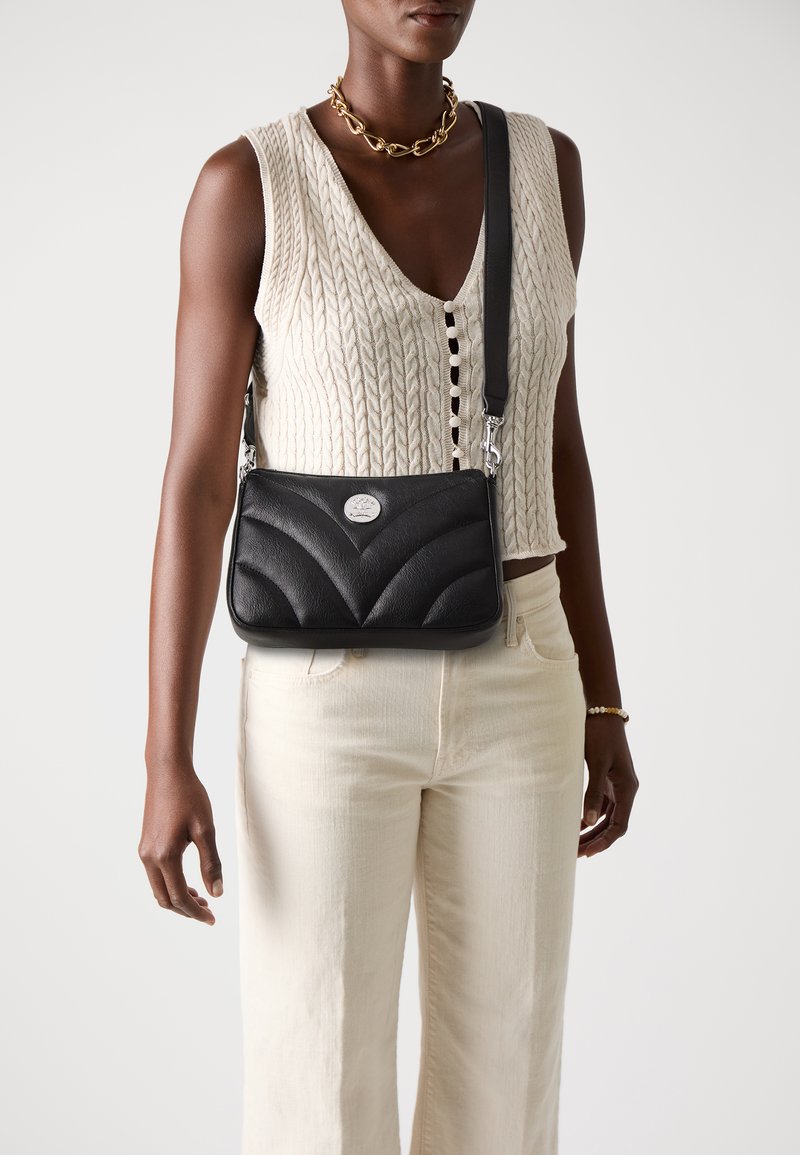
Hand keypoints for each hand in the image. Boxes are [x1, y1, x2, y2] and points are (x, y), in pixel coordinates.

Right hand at [139, 765, 222, 923]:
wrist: (168, 772)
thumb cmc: (189, 796)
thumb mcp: (206, 830)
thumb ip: (211, 863)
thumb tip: (217, 893)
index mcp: (164, 856)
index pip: (179, 897)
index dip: (196, 912)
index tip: (212, 919)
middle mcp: (149, 857)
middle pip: (165, 899)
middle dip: (186, 910)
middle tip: (208, 912)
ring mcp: (144, 851)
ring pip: (158, 888)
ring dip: (178, 898)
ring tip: (201, 898)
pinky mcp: (145, 844)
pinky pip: (155, 875)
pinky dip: (171, 885)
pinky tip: (188, 881)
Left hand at [578, 716, 638, 857]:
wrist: (601, 711)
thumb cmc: (599, 735)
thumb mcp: (596, 763)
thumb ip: (593, 792)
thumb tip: (588, 822)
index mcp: (628, 788)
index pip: (619, 826)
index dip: (604, 842)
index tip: (588, 853)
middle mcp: (626, 790)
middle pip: (613, 825)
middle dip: (595, 841)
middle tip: (575, 854)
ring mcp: (617, 786)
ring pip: (607, 818)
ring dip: (592, 832)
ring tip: (573, 845)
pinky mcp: (607, 780)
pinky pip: (601, 806)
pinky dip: (590, 817)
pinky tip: (575, 825)